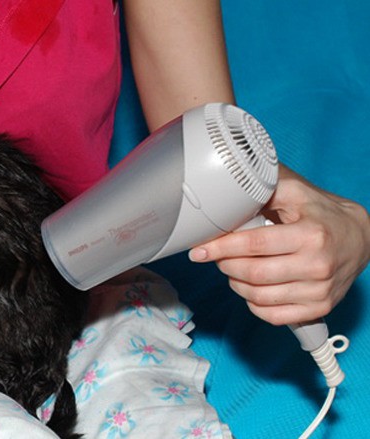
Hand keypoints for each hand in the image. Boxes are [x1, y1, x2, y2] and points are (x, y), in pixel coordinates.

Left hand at [188, 167, 369, 325]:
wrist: (360, 237)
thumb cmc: (321, 213)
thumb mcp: (296, 192)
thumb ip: (263, 189)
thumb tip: (226, 190)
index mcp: (312, 235)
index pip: (254, 245)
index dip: (221, 248)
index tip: (199, 250)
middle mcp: (318, 265)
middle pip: (253, 274)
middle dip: (225, 265)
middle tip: (217, 256)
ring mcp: (319, 291)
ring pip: (259, 297)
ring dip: (236, 284)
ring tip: (233, 269)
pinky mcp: (319, 308)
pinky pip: (273, 315)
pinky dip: (253, 303)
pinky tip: (250, 288)